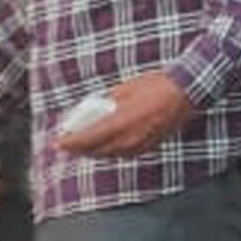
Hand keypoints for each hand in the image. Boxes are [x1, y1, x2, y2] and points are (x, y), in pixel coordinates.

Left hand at [52, 72, 191, 159]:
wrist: (183, 93)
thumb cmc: (153, 86)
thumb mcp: (122, 90)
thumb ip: (103, 105)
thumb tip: (89, 111)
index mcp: (118, 124)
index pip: (85, 140)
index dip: (69, 143)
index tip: (57, 143)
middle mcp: (126, 140)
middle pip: (94, 151)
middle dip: (78, 149)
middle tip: (66, 144)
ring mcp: (138, 146)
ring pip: (108, 154)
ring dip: (93, 151)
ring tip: (82, 145)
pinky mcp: (146, 147)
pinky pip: (122, 153)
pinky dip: (110, 150)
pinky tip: (105, 145)